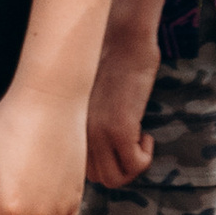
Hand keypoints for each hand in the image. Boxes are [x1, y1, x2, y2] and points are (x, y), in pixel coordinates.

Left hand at [85, 27, 159, 188]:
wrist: (121, 36)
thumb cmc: (109, 60)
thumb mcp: (90, 97)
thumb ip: (90, 122)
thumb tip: (102, 147)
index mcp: (69, 125)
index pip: (80, 168)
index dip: (103, 164)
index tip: (116, 149)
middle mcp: (78, 132)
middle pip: (98, 178)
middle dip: (119, 169)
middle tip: (131, 148)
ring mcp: (98, 131)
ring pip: (115, 179)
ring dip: (132, 166)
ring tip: (138, 141)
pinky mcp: (119, 127)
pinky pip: (135, 164)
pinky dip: (144, 156)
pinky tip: (146, 134)